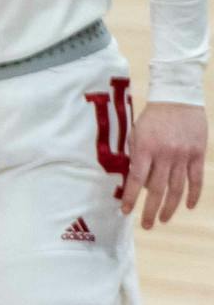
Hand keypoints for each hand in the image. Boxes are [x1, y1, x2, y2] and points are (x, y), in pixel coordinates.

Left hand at [121, 101, 206, 229]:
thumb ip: (136, 155)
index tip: (125, 211)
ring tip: (163, 219)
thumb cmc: (152, 117)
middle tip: (146, 225)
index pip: (136, 179)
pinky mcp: (197, 155)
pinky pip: (196, 180)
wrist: (177, 99)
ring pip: (177, 189)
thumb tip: (136, 181)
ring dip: (170, 207)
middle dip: (150, 209)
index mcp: (145, 148)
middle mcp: (164, 154)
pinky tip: (189, 206)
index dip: (130, 197)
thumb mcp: (137, 132)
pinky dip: (193, 195)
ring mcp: (183, 156)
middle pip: (157, 189)